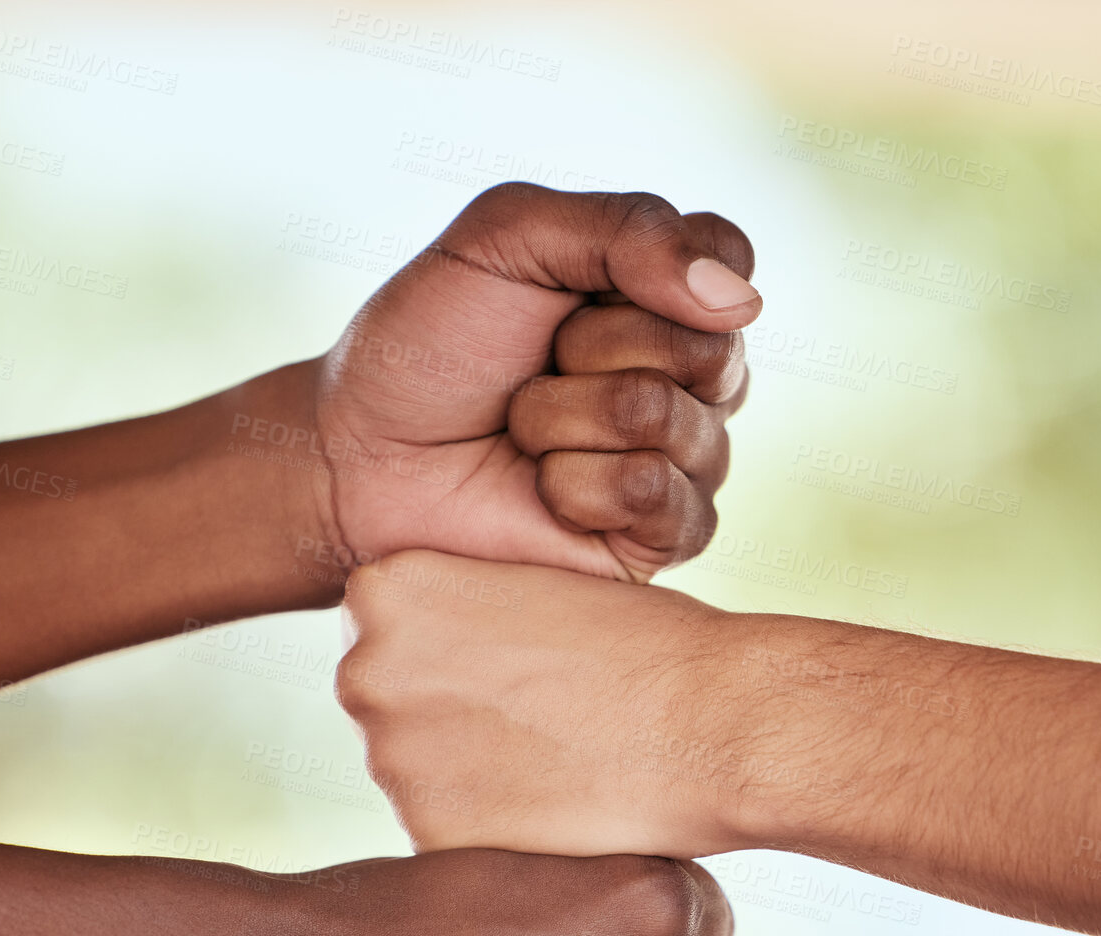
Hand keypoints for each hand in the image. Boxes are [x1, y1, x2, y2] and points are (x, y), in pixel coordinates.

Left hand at [314, 183, 757, 585]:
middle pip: (708, 348)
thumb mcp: (508, 236)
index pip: (726, 264)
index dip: (642, 273)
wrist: (360, 457)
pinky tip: (541, 490)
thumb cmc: (429, 346)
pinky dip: (577, 483)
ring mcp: (683, 465)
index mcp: (668, 300)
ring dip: (567, 418)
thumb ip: (627, 229)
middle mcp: (691, 384)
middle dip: (592, 349)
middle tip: (531, 369)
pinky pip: (657, 495)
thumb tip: (740, 299)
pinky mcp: (658, 542)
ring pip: (675, 422)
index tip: (564, 293)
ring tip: (521, 433)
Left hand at [338, 548, 762, 856]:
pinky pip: (447, 834)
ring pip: (417, 771)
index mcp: (384, 594)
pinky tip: (555, 803)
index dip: (452, 645)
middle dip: (446, 712)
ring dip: (468, 772)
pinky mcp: (430, 836)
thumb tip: (420, 658)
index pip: (386, 628)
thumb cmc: (645, 644)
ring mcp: (393, 762)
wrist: (712, 724)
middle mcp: (366, 674)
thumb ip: (454, 613)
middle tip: (535, 715)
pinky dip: (492, 828)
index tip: (509, 659)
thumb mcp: (531, 583)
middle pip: (390, 701)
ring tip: (555, 758)